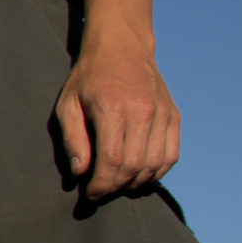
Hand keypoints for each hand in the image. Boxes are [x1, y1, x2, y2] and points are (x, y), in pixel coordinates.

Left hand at [56, 31, 180, 195]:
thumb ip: (73, 139)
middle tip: (101, 192)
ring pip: (156, 165)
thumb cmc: (88, 78)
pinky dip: (157, 172)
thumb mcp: (67, 104)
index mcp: (113, 108)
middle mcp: (143, 111)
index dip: (102, 184)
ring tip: (117, 184)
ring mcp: (163, 113)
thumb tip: (81, 173)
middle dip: (116, 187)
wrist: (121, 47)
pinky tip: (139, 175)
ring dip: (136, 183)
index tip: (90, 195)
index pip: (113, 160)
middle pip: (135, 166)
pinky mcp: (174, 116)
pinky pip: (171, 155)